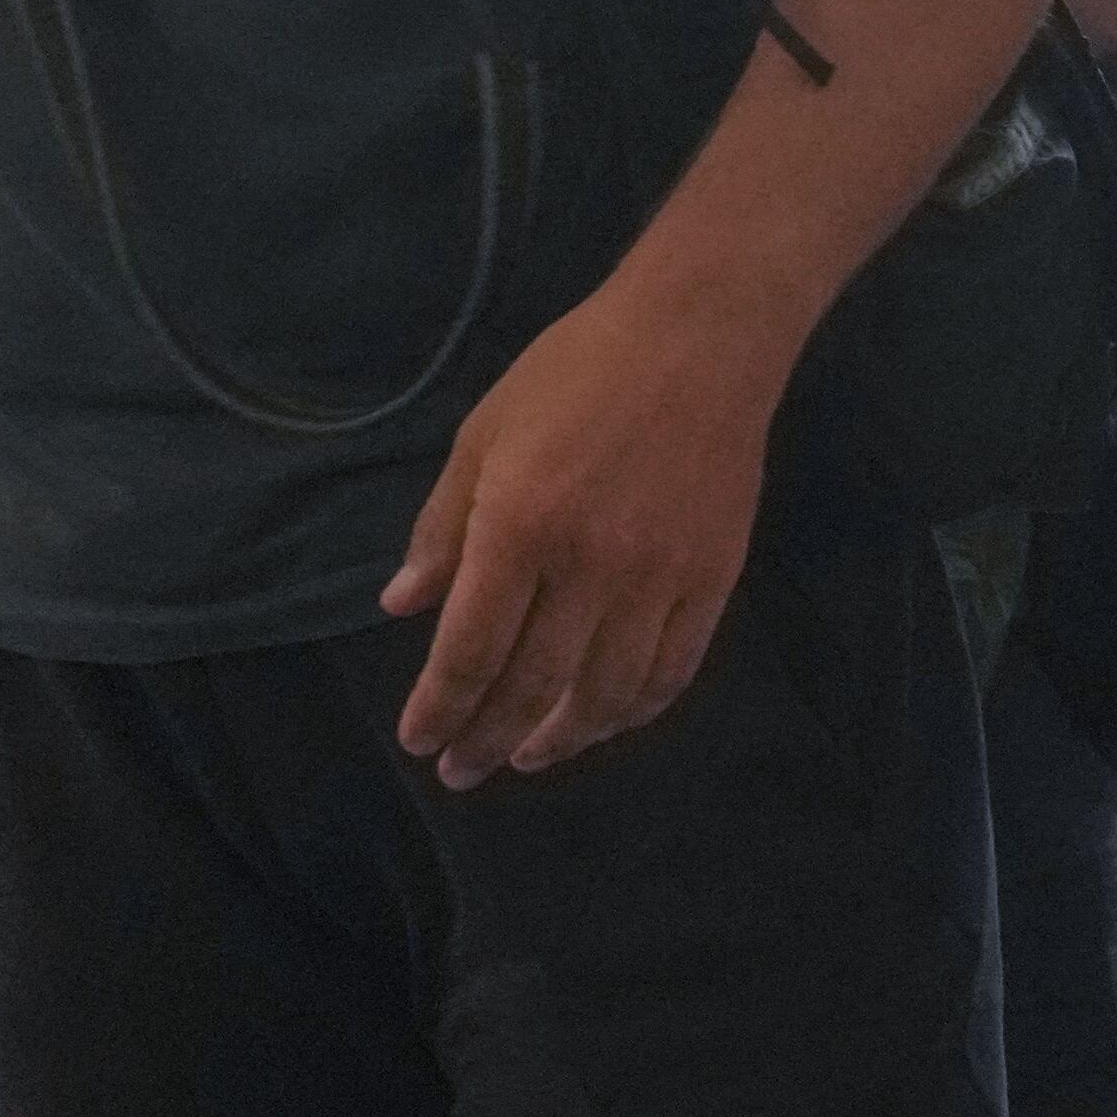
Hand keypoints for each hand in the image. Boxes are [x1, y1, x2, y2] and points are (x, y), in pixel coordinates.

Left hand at [384, 284, 782, 786]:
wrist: (696, 344)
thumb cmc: (573, 375)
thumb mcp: (482, 437)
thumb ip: (443, 530)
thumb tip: (405, 609)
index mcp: (519, 525)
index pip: (472, 646)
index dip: (442, 704)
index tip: (420, 741)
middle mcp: (589, 566)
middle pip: (534, 683)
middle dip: (488, 738)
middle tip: (461, 773)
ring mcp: (659, 579)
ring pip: (606, 692)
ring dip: (562, 738)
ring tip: (527, 758)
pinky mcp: (712, 580)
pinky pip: (673, 669)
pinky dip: (636, 710)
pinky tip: (605, 723)